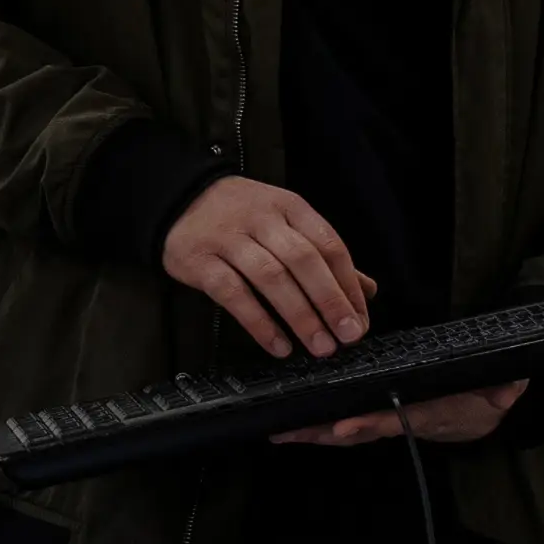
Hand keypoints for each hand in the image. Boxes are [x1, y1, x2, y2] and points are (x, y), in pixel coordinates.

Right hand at [162, 175, 374, 359]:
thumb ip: (324, 255)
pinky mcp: (200, 261)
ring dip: (300, 316)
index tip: (360, 319)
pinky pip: (233, 294)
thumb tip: (365, 290)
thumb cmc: (240, 214)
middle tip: (348, 336)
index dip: (348, 286)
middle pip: (304, 261)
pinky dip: (259, 322)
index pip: (329, 246)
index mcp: (289, 207)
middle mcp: (262, 219)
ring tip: (319, 346)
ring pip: (271, 277)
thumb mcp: (285, 221)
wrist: (177, 197)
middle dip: (330, 302)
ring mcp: (229, 239)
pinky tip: (278, 344)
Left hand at [273, 380, 524, 450]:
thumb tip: (513, 382)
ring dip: (313, 431)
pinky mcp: (379, 415)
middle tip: (285, 431)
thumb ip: (505, 388)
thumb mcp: (502, 394)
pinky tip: (295, 423)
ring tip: (278, 429)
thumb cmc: (487, 398)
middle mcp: (400, 421)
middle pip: (355, 430)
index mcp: (425, 414)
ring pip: (344, 429)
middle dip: (320, 433)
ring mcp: (387, 420)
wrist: (483, 412)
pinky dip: (320, 424)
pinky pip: (345, 421)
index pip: (392, 419)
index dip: (367, 423)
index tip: (342, 425)